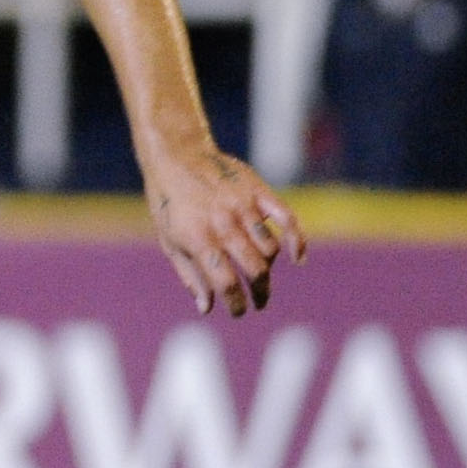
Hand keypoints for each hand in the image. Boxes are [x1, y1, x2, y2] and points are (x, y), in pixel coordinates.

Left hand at [145, 144, 304, 317]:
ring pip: (269, 248)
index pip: (226, 283)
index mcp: (198, 239)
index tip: (239, 311)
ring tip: (260, 273)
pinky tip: (297, 257)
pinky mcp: (258, 192)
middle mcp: (223, 224)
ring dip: (267, 267)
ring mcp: (243, 206)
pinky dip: (296, 240)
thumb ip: (190, 276)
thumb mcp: (170, 241)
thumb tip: (207, 308)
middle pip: (255, 269)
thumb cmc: (169, 203)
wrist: (176, 155)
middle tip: (259, 302)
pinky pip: (286, 218)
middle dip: (260, 293)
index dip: (236, 304)